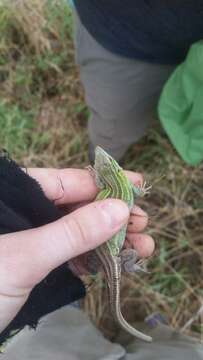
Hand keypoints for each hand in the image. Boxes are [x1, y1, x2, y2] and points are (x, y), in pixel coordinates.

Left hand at [0, 168, 153, 331]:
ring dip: (111, 240)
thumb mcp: (25, 256)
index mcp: (16, 199)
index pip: (65, 182)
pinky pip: (71, 257)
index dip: (103, 183)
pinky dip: (95, 260)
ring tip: (144, 247)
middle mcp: (25, 217)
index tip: (137, 185)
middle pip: (76, 208)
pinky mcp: (37, 268)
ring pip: (77, 234)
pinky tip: (118, 262)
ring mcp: (32, 243)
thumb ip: (71, 233)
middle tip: (144, 222)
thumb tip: (120, 208)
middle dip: (113, 216)